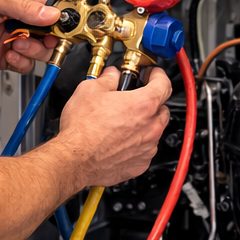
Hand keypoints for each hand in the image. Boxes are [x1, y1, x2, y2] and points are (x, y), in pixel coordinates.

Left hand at [0, 0, 58, 72]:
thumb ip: (22, 7)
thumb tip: (50, 14)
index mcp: (17, 2)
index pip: (48, 11)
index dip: (58, 21)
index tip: (61, 28)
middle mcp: (16, 22)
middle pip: (48, 35)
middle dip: (47, 40)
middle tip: (41, 40)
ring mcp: (9, 41)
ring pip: (38, 52)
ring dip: (33, 52)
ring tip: (17, 46)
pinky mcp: (1, 59)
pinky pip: (23, 65)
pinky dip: (21, 64)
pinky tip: (9, 56)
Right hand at [52, 67, 172, 186]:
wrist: (75, 161)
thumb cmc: (82, 130)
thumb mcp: (90, 90)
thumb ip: (107, 78)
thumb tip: (111, 75)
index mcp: (143, 105)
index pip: (164, 83)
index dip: (158, 75)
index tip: (152, 74)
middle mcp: (151, 127)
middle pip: (162, 109)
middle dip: (150, 102)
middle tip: (132, 100)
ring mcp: (147, 148)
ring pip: (154, 131)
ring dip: (144, 124)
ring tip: (122, 123)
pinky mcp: (141, 164)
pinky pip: (145, 150)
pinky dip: (137, 144)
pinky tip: (119, 140)